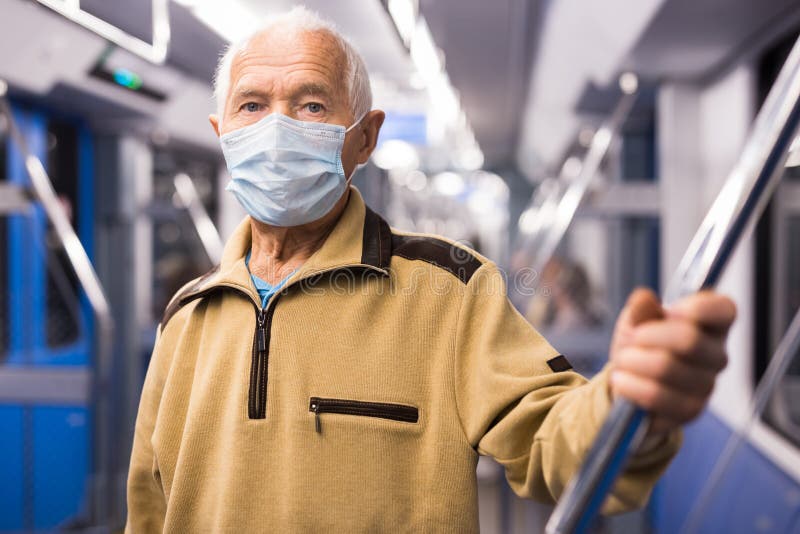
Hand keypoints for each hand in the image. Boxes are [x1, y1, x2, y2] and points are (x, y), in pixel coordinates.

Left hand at [609, 288, 735, 435]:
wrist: (629, 382)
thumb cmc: (642, 345)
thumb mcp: (636, 320)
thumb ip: (641, 309)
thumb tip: (644, 298)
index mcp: (711, 325)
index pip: (724, 310)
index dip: (697, 308)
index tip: (670, 311)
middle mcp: (716, 356)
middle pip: (689, 340)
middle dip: (647, 336)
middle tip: (632, 339)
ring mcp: (706, 386)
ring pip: (667, 368)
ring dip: (632, 361)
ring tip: (623, 360)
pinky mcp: (690, 411)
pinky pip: (657, 396)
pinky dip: (631, 385)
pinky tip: (622, 380)